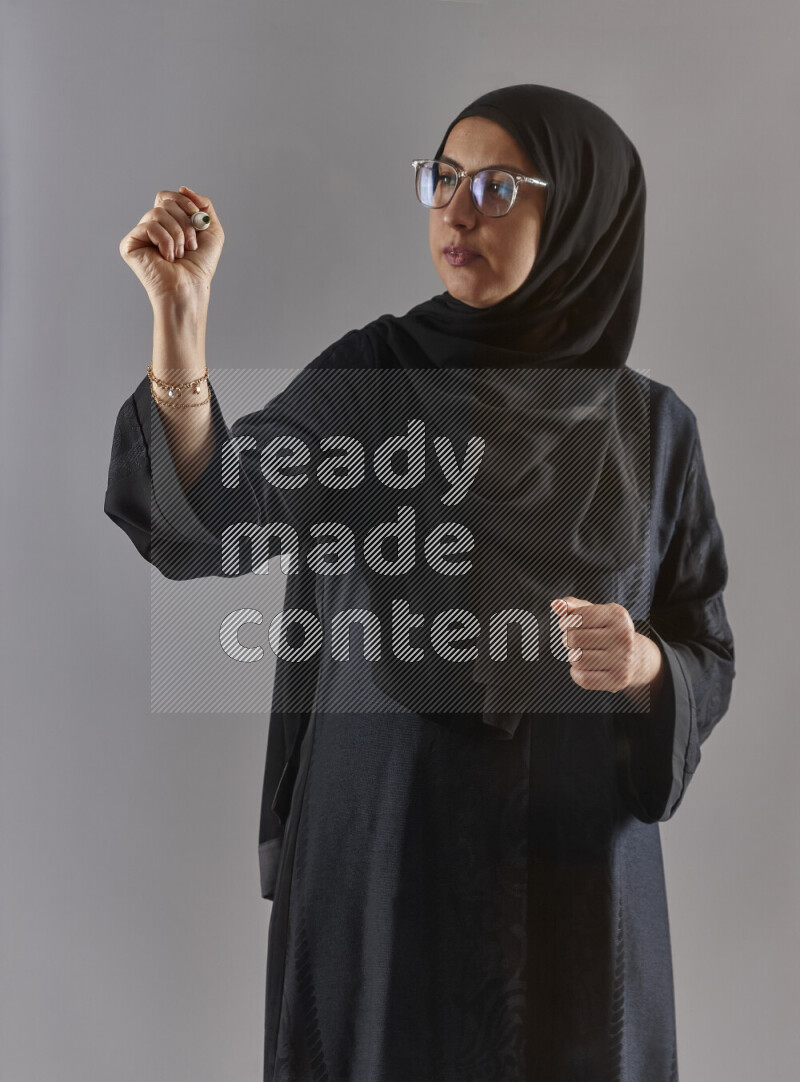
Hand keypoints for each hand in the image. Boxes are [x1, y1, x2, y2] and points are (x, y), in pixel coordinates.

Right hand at [119, 185, 224, 305]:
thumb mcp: (212, 231)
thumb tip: (182, 188)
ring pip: (157, 212)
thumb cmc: (200, 266)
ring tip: (180, 254)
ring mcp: (140, 236)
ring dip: (177, 234)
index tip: (197, 218)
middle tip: (191, 245)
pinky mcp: (130, 244)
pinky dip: (165, 241)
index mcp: (167, 223)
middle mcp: (152, 227)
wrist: (190, 288)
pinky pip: (148, 226)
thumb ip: (204, 205)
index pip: (168, 196)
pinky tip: (167, 258)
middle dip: (185, 222)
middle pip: (164, 202)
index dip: (184, 201)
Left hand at [550, 595, 663, 701]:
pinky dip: (576, 674)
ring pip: (577, 660)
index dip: (566, 622)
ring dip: (573, 657)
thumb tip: (556, 605)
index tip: (571, 624)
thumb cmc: (606, 630)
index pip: (575, 618)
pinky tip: (584, 668)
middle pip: (573, 638)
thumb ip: (572, 606)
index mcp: (617, 615)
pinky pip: (583, 679)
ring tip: (582, 653)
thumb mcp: (593, 613)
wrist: (635, 656)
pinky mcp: (618, 679)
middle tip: (576, 641)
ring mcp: (623, 659)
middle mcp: (623, 636)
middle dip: (568, 639)